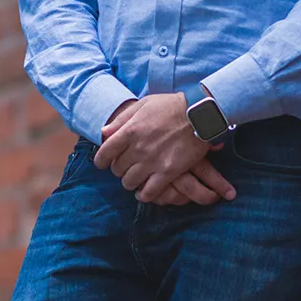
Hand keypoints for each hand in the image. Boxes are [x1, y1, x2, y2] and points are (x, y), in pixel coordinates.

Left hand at [95, 93, 235, 205]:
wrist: (199, 114)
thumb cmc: (171, 106)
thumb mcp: (143, 105)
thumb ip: (121, 119)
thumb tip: (103, 132)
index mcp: (130, 130)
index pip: (104, 153)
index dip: (101, 161)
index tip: (104, 163)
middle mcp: (138, 148)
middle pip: (117, 169)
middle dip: (119, 169)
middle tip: (126, 167)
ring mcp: (152, 161)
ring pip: (129, 182)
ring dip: (130, 182)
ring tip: (136, 178)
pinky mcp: (168, 172)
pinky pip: (149, 192)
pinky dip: (144, 195)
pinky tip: (145, 191)